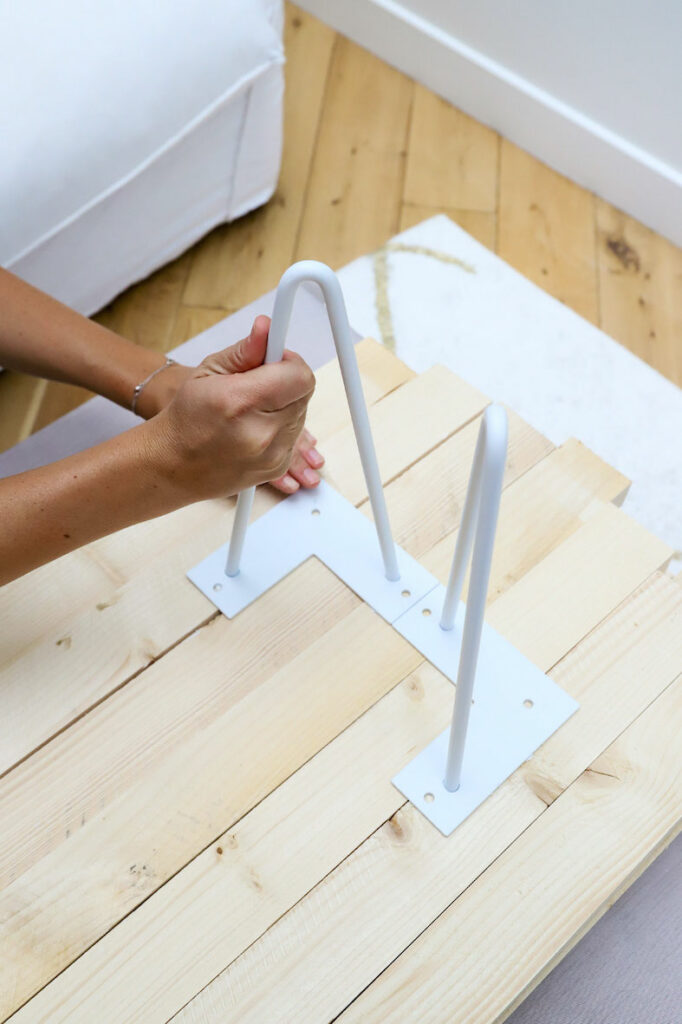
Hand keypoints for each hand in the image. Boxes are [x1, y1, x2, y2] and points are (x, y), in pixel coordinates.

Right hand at [142, 317, 315, 501]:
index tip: (274, 361)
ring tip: (251, 410)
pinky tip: (253, 429)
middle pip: (302, 394)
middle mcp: (261, 433)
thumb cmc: (187, 418)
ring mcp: (271, 456)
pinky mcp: (277, 469)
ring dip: (284, 406)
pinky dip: (280, 428)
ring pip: (301, 415)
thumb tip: (267, 328)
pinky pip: (294, 437)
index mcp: (241, 402)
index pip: (299, 375)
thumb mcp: (208, 372)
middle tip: (257, 385)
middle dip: (285, 383)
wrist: (174, 466)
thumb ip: (245, 350)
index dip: (289, 362)